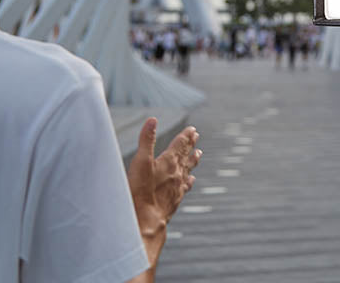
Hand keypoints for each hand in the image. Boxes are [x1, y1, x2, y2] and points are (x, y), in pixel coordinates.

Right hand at [127, 118, 200, 266]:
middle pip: (186, 156)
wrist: (147, 219)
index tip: (193, 129)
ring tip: (199, 154)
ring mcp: (178, 187)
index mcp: (169, 161)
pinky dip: (189, 180)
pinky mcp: (175, 199)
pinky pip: (186, 186)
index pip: (180, 145)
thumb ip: (146, 140)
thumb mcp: (140, 161)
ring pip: (188, 170)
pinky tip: (190, 180)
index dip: (186, 136)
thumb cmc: (141, 191)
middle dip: (190, 145)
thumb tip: (152, 120)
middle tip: (196, 136)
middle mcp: (177, 173)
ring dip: (192, 160)